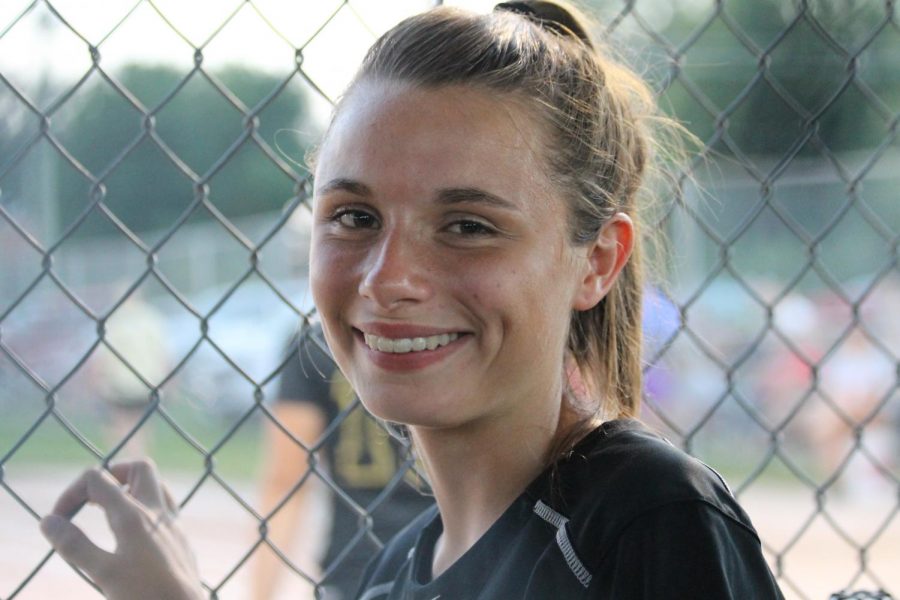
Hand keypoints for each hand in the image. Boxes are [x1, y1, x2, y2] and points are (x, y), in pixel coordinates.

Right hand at [39, 460, 204, 599]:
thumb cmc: (145, 595)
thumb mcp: (102, 572)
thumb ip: (74, 545)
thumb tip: (48, 520)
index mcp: (133, 515)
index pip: (96, 478)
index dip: (70, 493)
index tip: (59, 521)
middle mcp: (157, 512)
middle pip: (138, 468)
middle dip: (111, 475)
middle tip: (92, 501)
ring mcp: (173, 523)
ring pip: (157, 485)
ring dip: (132, 489)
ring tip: (109, 511)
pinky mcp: (181, 538)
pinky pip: (165, 507)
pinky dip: (146, 508)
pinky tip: (133, 533)